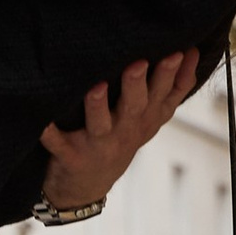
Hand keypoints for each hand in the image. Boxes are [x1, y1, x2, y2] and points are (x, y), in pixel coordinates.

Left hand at [38, 54, 200, 208]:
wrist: (88, 185)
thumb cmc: (121, 137)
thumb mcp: (152, 117)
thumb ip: (172, 88)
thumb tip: (193, 49)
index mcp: (146, 119)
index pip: (166, 96)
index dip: (176, 76)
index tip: (181, 51)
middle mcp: (126, 131)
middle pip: (135, 106)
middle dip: (138, 85)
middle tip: (139, 62)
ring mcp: (98, 145)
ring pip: (100, 125)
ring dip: (97, 107)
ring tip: (95, 87)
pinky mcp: (72, 156)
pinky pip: (59, 144)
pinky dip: (50, 134)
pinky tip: (42, 123)